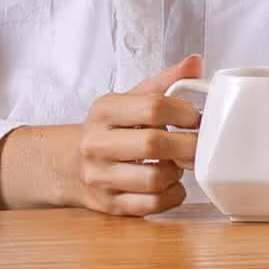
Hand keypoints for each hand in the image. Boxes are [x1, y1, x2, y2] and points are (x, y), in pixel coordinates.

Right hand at [30, 55, 201, 216]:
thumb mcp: (128, 100)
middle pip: (154, 144)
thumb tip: (195, 63)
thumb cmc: (110, 130)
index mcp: (104, 111)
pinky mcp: (109, 204)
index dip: (184, 112)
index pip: (152, 106)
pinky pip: (152, 205)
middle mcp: (97, 143)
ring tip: (177, 163)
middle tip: (199, 144)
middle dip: (187, 145)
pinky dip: (172, 195)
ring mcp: (100, 177)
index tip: (196, 118)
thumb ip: (164, 82)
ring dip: (177, 172)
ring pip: (154, 179)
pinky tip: (171, 184)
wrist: (68, 165)